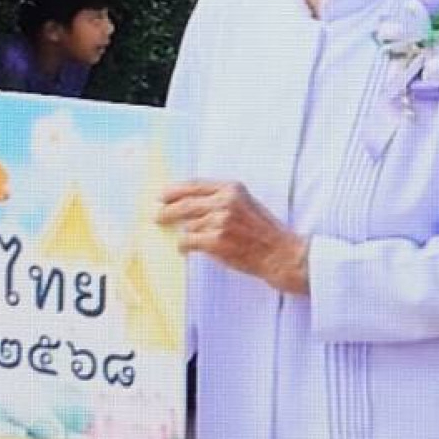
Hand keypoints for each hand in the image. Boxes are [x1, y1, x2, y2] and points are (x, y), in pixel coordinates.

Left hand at [159, 182, 309, 295]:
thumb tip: (189, 203)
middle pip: (185, 203)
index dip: (175, 190)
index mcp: (232, 188)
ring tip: (189, 241)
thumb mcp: (246, 203)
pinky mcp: (216, 241)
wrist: (280, 254)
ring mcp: (220, 221)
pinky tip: (185, 249)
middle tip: (158, 217)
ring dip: (185, 234)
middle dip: (167, 211)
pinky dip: (183, 246)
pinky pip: (188, 241)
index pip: (195, 184)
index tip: (162, 196)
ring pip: (187, 225)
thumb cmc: (264, 231)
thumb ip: (222, 199)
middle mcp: (225, 201)